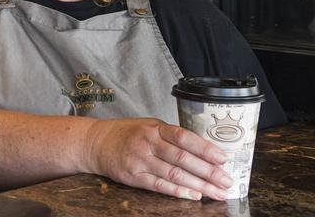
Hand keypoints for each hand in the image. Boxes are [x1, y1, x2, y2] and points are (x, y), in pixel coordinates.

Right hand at [84, 118, 232, 199]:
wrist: (95, 142)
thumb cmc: (127, 133)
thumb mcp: (148, 126)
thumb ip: (171, 136)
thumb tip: (204, 151)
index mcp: (154, 128)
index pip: (184, 137)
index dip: (205, 149)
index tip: (223, 159)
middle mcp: (147, 143)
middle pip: (183, 159)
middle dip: (209, 172)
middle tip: (226, 181)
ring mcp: (139, 160)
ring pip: (174, 175)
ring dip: (199, 186)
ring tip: (217, 192)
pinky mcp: (133, 176)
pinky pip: (159, 186)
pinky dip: (179, 192)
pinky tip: (194, 195)